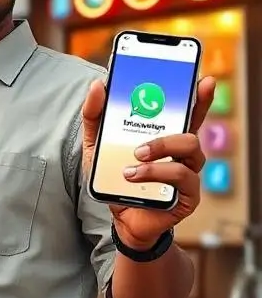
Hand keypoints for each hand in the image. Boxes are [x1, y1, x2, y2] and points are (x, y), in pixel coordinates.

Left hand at [82, 76, 215, 249]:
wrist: (119, 217)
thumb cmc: (114, 177)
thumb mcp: (96, 144)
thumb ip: (94, 115)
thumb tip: (99, 85)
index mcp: (165, 135)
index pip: (187, 111)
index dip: (199, 95)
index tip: (204, 80)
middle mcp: (181, 152)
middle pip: (192, 127)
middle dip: (172, 123)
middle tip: (142, 135)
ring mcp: (188, 172)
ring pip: (190, 147)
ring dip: (159, 149)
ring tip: (134, 157)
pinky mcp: (188, 195)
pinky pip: (182, 176)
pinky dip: (156, 172)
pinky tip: (134, 175)